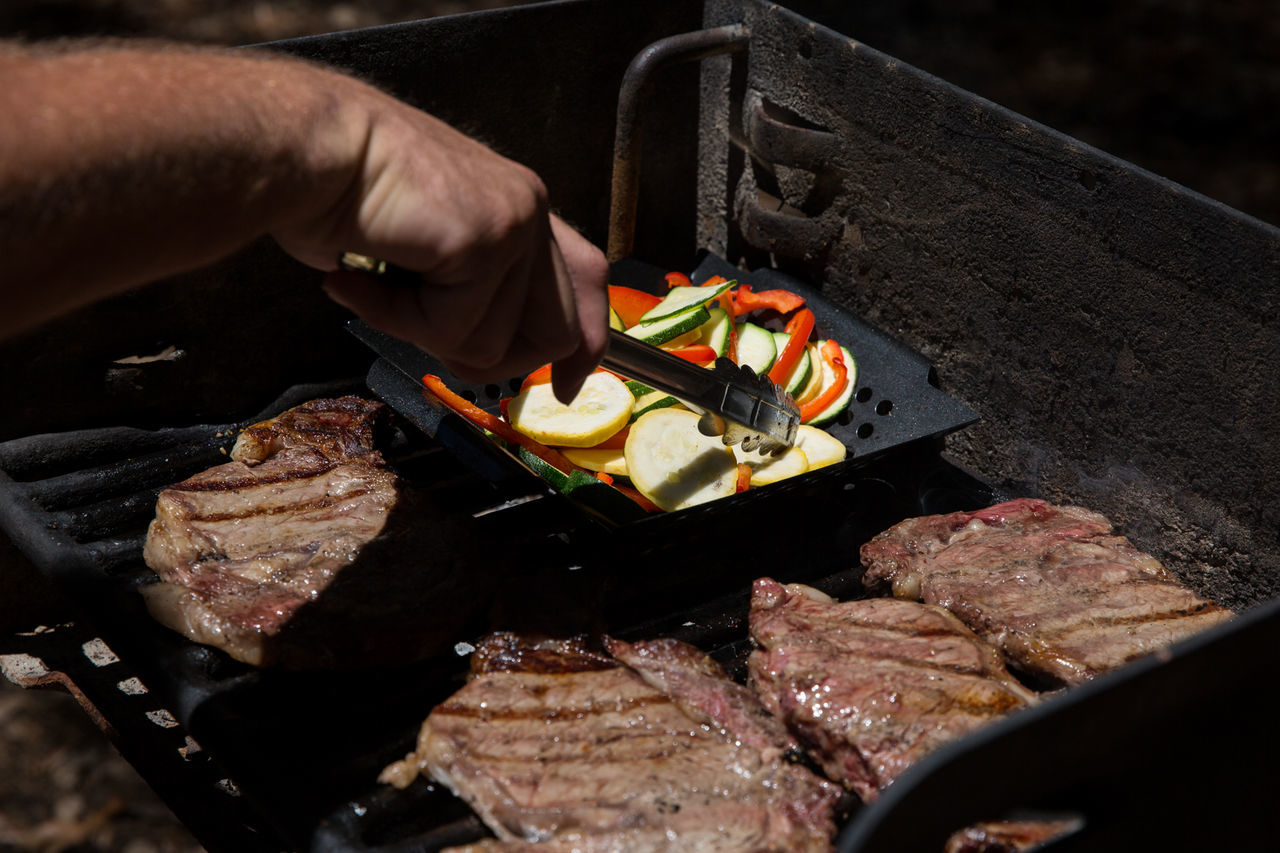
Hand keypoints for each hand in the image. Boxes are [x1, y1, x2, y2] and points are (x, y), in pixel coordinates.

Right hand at [272, 84, 608, 402]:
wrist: (297, 146)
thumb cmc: (338, 192)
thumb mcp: (423, 251)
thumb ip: (465, 288)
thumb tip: (481, 352)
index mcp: (518, 207)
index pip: (586, 279)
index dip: (585, 342)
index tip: (566, 390)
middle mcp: (526, 209)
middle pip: (556, 330)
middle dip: (493, 360)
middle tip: (427, 340)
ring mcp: (512, 222)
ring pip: (493, 342)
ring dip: (419, 332)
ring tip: (373, 284)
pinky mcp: (484, 238)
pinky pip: (451, 328)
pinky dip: (394, 319)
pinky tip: (359, 277)